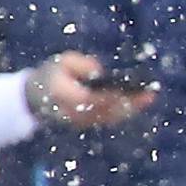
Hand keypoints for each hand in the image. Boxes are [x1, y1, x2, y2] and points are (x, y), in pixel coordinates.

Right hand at [27, 51, 157, 130]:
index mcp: (62, 95)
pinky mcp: (87, 124)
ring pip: (109, 117)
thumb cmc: (52, 74)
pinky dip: (125, 112)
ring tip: (149, 96)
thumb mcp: (61, 62)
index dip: (109, 95)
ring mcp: (80, 122)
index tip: (126, 87)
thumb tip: (99, 70)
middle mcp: (72, 112)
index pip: (88, 98)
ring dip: (131, 108)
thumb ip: (78, 64)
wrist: (36, 98)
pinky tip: (140, 103)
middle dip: (127, 102)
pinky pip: (108, 119)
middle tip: (148, 93)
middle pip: (104, 110)